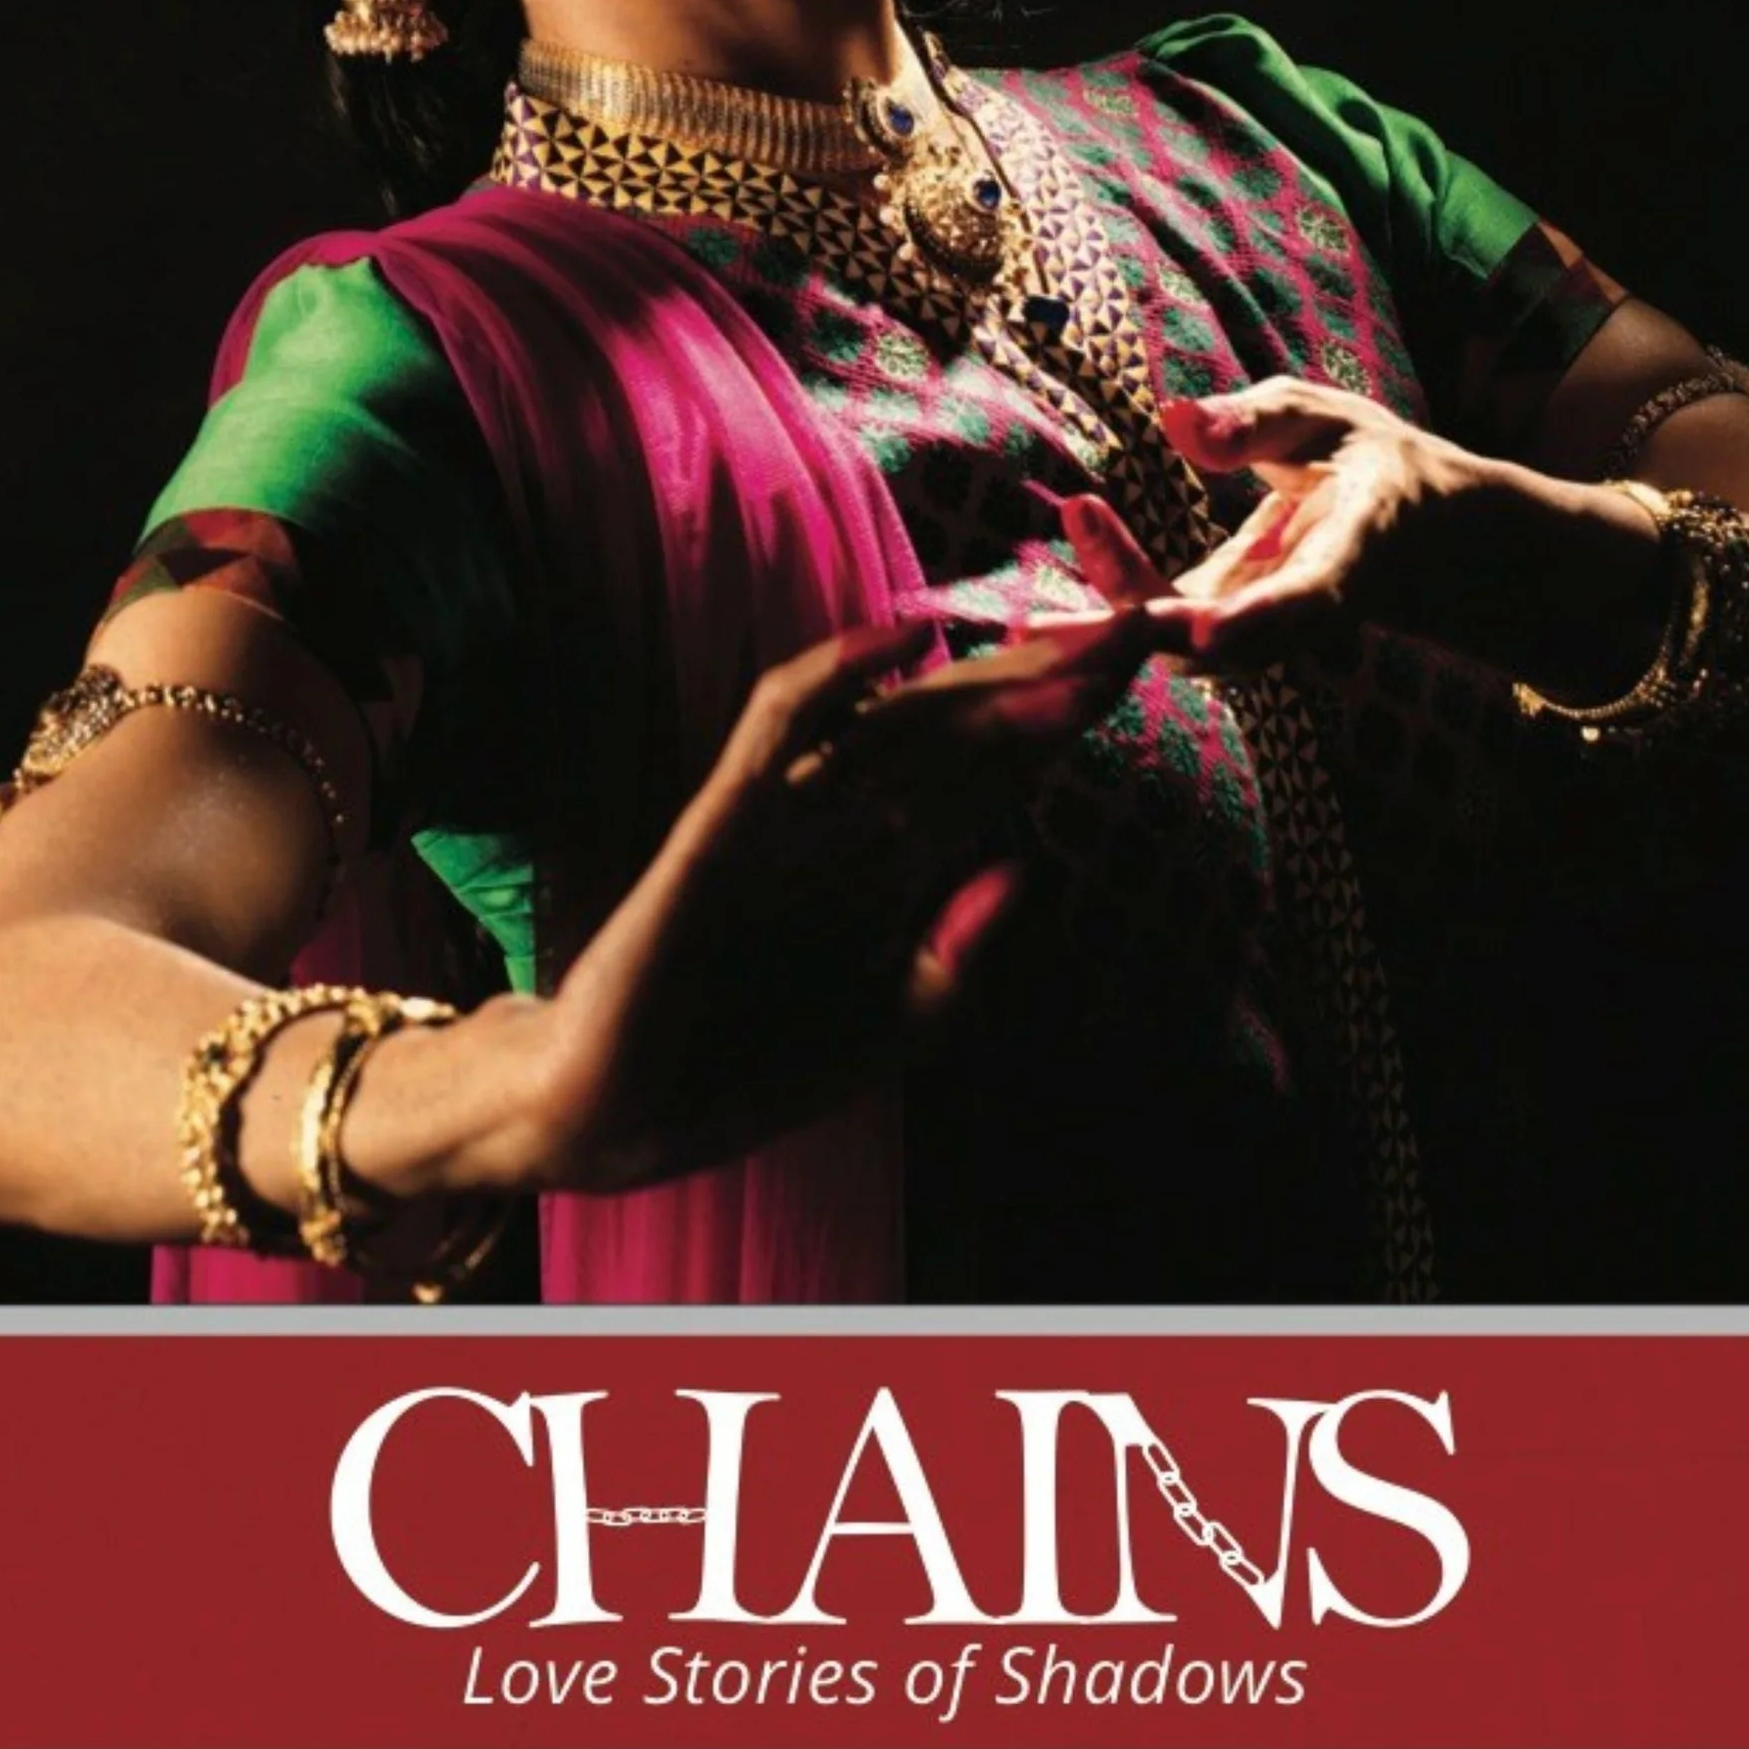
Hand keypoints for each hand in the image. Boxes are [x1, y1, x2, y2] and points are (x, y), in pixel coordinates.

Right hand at [516, 606, 1155, 1192]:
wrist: (609, 1118)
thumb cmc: (732, 1073)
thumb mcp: (872, 1035)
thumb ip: (947, 971)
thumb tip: (1024, 871)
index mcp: (883, 873)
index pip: (987, 777)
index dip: (1058, 725)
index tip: (1139, 674)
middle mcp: (841, 830)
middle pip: (957, 734)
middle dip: (1045, 686)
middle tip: (1134, 629)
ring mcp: (780, 821)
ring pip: (892, 727)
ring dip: (982, 687)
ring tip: (1071, 651)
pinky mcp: (716, 830)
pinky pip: (772, 736)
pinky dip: (828, 684)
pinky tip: (895, 646)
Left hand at [1047, 381, 1497, 675]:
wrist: (1410, 537)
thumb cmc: (1366, 462)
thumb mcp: (1325, 419)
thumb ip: (1255, 422)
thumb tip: (1175, 419)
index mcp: (1345, 558)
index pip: (1303, 599)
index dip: (1258, 618)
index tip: (1202, 626)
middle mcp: (1296, 614)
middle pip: (1218, 640)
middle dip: (1142, 620)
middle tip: (1070, 561)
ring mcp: (1256, 632)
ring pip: (1181, 648)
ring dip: (1113, 621)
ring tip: (1043, 594)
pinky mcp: (1218, 630)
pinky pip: (1161, 632)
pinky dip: (1109, 613)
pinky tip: (1048, 600)